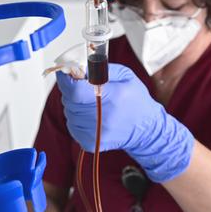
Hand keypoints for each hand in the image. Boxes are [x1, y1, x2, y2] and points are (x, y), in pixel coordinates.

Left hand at [56, 64, 194, 182]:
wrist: (146, 130)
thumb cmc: (137, 101)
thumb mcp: (125, 75)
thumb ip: (100, 69)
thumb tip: (78, 68)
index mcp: (113, 96)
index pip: (76, 90)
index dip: (66, 80)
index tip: (65, 72)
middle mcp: (103, 117)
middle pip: (69, 101)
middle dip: (71, 90)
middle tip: (82, 86)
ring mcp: (96, 133)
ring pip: (69, 113)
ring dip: (74, 105)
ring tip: (90, 102)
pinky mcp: (90, 143)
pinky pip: (72, 126)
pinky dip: (77, 118)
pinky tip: (90, 115)